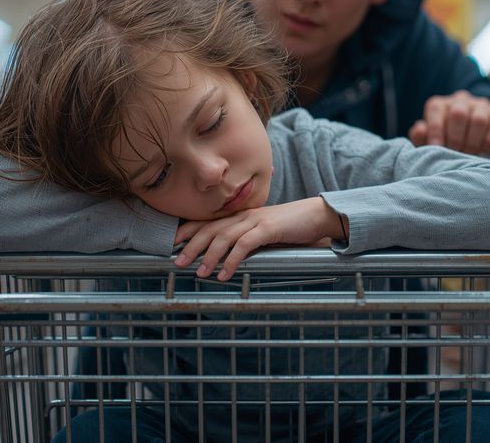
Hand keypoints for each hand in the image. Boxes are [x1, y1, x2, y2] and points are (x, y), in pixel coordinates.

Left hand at [173, 197, 343, 280]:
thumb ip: (246, 240)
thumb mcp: (263, 232)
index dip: (188, 230)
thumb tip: (228, 258)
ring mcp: (255, 220)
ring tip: (200, 274)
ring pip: (223, 237)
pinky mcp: (268, 229)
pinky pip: (244, 245)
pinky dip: (232, 261)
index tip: (172, 243)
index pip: (208, 221)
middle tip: (177, 262)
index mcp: (240, 215)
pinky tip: (225, 275)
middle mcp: (243, 215)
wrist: (317, 216)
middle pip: (210, 229)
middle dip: (191, 246)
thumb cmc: (291, 227)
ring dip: (209, 256)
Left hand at [408, 90, 489, 154]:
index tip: (437, 147)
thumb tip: (421, 129)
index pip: (436, 108)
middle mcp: (461, 100)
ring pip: (479, 119)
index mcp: (441, 105)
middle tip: (456, 152)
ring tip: (470, 154)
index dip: (435, 129)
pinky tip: (485, 151)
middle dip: (456, 138)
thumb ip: (421, 136)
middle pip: (458, 113)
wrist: (477, 140)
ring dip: (473, 142)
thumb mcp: (430, 140)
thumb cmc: (447, 142)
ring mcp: (482, 105)